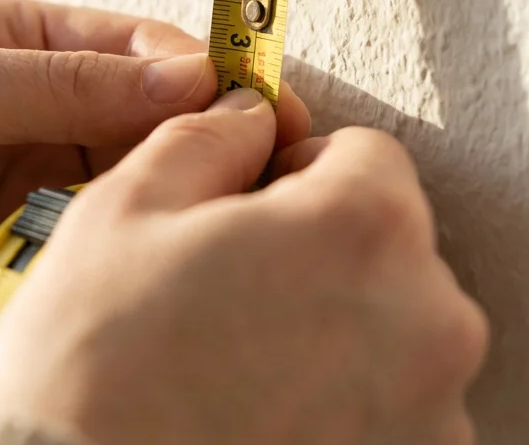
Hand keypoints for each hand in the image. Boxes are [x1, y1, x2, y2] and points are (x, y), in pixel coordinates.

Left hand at [0, 0, 310, 402]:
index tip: (251, 100)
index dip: (200, 70)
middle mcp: (38, 120)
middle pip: (156, 121)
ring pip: (142, 193)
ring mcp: (39, 199)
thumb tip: (186, 71)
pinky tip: (166, 266)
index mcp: (15, 49)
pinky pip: (104, 263)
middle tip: (269, 161)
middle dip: (213, 137)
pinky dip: (137, 264)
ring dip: (183, 202)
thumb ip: (56, 80)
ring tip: (229, 213)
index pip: (135, 48)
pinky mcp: (32, 272)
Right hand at [0, 88, 488, 444]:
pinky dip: (345, 411)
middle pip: (389, 249)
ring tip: (242, 373)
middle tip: (232, 299)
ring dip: (338, 337)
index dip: (298, 173)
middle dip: (322, 257)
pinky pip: (394, 413)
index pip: (368, 156)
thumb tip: (249, 115)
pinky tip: (265, 422)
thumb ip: (208, 138)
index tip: (251, 214)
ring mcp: (435, 415)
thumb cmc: (94, 373)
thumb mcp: (123, 211)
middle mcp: (431, 322)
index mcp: (366, 228)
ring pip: (394, 335)